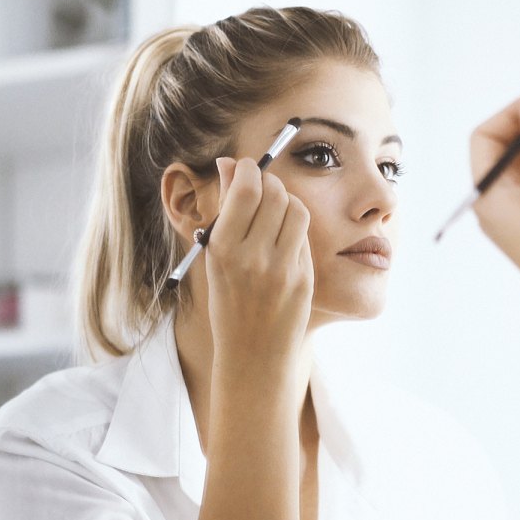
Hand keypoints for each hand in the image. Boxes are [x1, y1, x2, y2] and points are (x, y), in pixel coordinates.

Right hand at [205, 157, 312, 360]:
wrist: (253, 354)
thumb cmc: (229, 303)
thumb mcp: (214, 258)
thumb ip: (225, 211)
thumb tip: (229, 165)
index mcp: (222, 250)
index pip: (244, 189)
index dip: (247, 170)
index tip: (244, 168)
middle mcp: (253, 257)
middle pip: (274, 193)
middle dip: (269, 181)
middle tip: (262, 186)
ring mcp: (282, 268)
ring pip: (296, 208)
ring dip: (287, 200)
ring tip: (275, 211)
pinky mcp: (304, 277)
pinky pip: (304, 235)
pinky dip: (295, 228)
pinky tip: (283, 239)